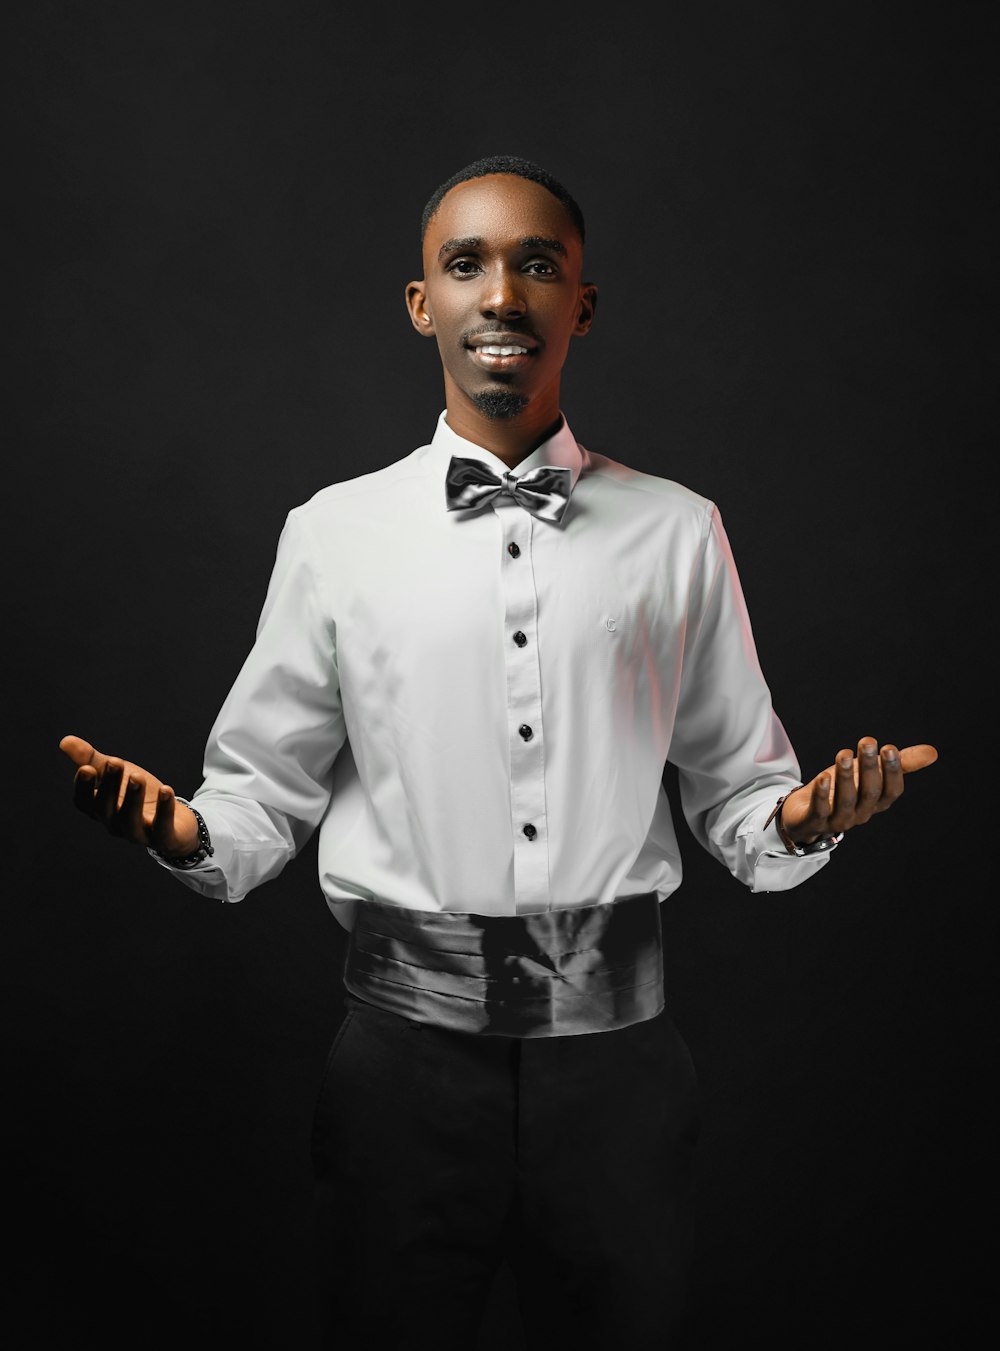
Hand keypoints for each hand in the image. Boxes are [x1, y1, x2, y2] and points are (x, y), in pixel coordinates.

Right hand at [59, 734, 198, 856]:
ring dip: (132, 798)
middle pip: (105, 809)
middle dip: (109, 786)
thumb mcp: (116, 773)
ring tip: (137, 777)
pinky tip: (166, 789)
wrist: (176, 820)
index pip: (84, 802)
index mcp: (101, 809)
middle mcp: (116, 824)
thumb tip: (64, 741)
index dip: (83, 787)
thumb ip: (91, 759)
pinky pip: (162, 829)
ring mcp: (139, 834)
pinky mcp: (164, 839)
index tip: (87, 767)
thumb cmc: (138, 793)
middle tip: (115, 762)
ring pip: (130, 821)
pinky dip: (164, 810)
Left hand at [779, 737, 937, 845]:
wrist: (804, 812)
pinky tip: (823, 776)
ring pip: (845, 801)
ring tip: (844, 754)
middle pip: (869, 793)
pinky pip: (820, 810)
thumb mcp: (868, 772)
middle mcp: (860, 814)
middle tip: (867, 742)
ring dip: (846, 777)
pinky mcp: (813, 822)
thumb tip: (933, 752)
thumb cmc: (842, 788)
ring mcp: (837, 821)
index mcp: (876, 803)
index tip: (889, 748)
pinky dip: (822, 795)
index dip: (892, 771)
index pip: (891, 791)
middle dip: (869, 768)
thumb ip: (898, 763)